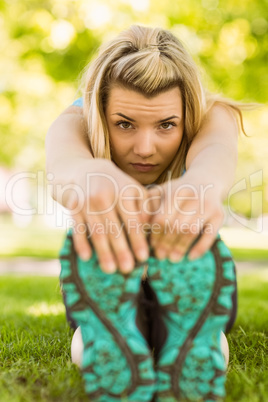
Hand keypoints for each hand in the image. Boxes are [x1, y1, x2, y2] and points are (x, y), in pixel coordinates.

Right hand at [62, 158, 148, 273]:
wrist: (84, 170)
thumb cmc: (115, 184)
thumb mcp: (132, 189)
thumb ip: (144, 206)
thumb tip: (151, 227)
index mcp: (123, 191)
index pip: (132, 220)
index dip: (138, 240)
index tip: (144, 257)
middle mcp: (105, 195)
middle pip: (114, 229)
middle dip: (121, 251)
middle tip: (127, 269)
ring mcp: (87, 202)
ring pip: (97, 231)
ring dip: (103, 252)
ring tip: (110, 269)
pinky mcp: (73, 207)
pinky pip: (78, 228)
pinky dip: (81, 243)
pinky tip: (87, 257)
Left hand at [147, 171, 224, 260]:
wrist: (207, 180)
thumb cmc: (178, 191)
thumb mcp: (162, 192)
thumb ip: (148, 205)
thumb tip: (137, 221)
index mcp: (175, 192)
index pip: (162, 218)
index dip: (156, 234)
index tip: (151, 245)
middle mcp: (192, 198)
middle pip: (176, 226)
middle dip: (167, 243)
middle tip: (160, 256)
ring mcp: (207, 206)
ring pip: (191, 231)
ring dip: (181, 247)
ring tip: (172, 259)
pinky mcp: (219, 214)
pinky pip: (210, 234)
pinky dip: (201, 247)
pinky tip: (191, 257)